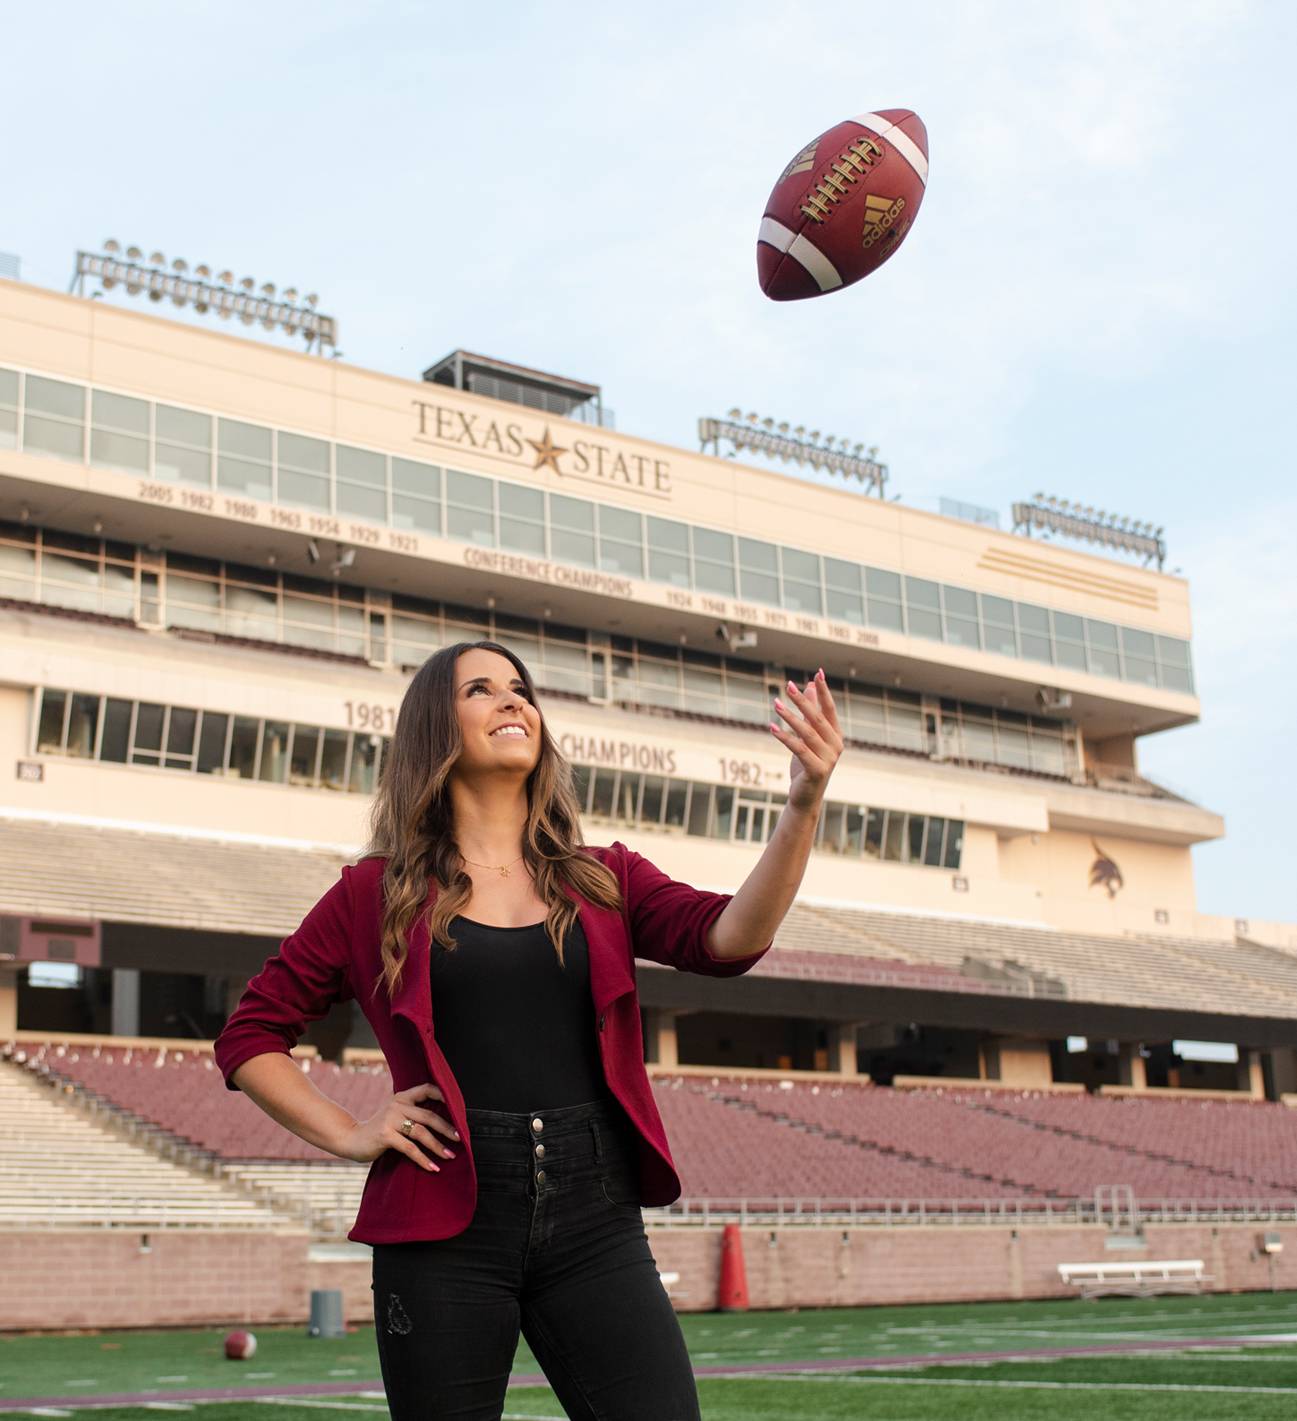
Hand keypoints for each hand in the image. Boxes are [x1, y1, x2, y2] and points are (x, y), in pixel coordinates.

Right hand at [334, 1082, 457, 1172]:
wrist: (352, 1139)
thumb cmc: (379, 1130)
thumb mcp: (395, 1116)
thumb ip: (412, 1114)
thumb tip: (443, 1123)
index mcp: (402, 1097)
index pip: (426, 1089)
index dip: (443, 1096)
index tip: (458, 1108)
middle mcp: (397, 1105)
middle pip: (428, 1115)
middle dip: (446, 1128)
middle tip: (459, 1138)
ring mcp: (390, 1119)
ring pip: (421, 1132)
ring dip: (438, 1146)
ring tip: (449, 1156)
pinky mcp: (385, 1135)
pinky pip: (410, 1148)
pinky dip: (423, 1159)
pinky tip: (433, 1167)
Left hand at [769, 668, 843, 814]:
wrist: (806, 796)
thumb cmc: (807, 764)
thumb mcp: (809, 736)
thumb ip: (812, 712)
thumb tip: (810, 685)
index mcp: (836, 735)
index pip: (830, 709)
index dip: (824, 691)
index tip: (817, 672)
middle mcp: (836, 745)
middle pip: (818, 718)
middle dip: (802, 700)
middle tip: (788, 685)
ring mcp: (828, 759)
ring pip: (806, 732)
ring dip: (789, 716)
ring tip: (775, 703)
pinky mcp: (817, 770)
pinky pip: (798, 749)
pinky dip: (785, 737)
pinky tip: (772, 727)